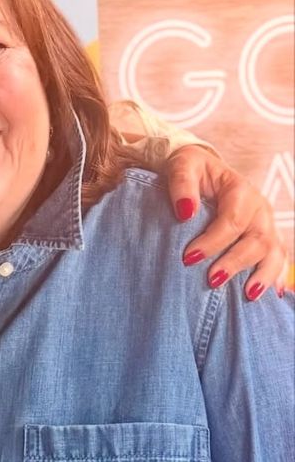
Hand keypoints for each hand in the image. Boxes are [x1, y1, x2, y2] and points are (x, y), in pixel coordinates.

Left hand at [167, 145, 288, 299]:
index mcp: (240, 189)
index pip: (231, 220)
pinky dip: (276, 276)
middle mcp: (259, 207)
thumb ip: (182, 185)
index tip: (188, 258)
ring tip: (248, 295)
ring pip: (273, 251)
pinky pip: (278, 257)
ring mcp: (266, 223)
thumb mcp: (182, 166)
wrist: (200, 169)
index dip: (212, 241)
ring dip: (263, 275)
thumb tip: (185, 212)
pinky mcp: (266, 235)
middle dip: (235, 262)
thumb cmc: (190, 169)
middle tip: (212, 280)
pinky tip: (271, 294)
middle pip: (256, 239)